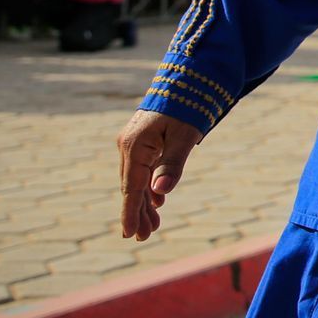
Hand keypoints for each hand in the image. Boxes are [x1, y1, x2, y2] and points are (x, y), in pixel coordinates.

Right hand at [116, 110, 204, 240]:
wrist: (188, 80)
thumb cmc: (188, 107)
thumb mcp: (185, 136)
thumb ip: (173, 164)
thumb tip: (160, 192)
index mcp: (135, 146)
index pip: (131, 188)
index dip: (131, 212)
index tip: (129, 234)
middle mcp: (128, 145)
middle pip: (132, 187)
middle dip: (138, 213)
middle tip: (144, 237)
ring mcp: (134, 143)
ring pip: (136, 179)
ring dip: (144, 202)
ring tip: (152, 226)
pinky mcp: (142, 141)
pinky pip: (143, 169)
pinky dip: (149, 186)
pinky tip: (156, 201)